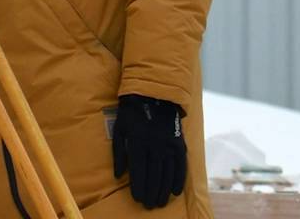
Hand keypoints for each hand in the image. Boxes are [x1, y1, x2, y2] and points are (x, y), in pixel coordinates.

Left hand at [112, 94, 186, 208]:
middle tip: (149, 206)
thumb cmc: (131, 114)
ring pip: (167, 173)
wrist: (154, 94)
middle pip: (153, 175)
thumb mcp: (119, 130)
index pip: (138, 171)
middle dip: (151, 193)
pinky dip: (179, 179)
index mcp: (137, 141)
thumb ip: (119, 154)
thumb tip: (118, 176)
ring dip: (164, 190)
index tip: (138, 199)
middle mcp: (154, 144)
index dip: (138, 187)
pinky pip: (181, 165)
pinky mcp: (179, 142)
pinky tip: (175, 191)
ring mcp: (168, 144)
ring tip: (160, 202)